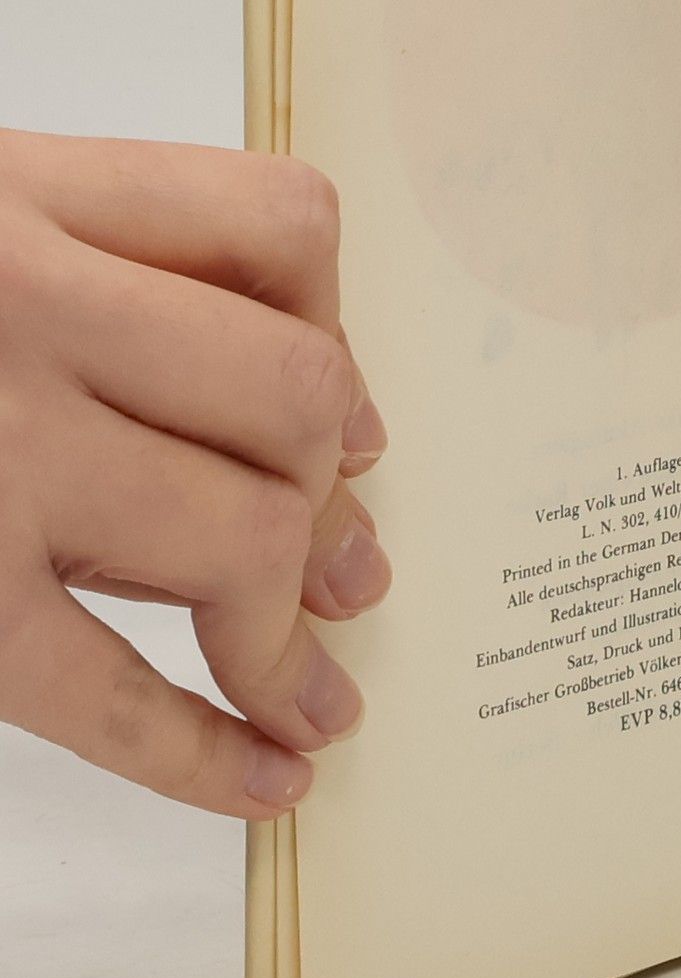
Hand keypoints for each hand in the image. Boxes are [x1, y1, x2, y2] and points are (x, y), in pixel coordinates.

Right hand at [0, 131, 389, 816]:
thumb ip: (83, 254)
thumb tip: (305, 408)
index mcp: (17, 195)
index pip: (277, 230)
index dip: (338, 333)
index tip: (348, 422)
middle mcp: (15, 312)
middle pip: (287, 396)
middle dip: (327, 495)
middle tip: (350, 570)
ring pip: (231, 535)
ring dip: (293, 631)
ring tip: (319, 690)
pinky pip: (100, 691)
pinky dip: (201, 751)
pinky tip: (264, 781)